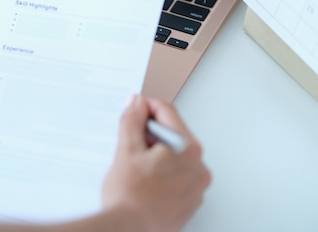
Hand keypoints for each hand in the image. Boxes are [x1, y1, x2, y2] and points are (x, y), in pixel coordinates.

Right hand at [101, 95, 210, 231]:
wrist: (127, 230)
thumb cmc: (129, 197)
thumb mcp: (126, 149)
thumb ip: (132, 120)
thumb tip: (137, 104)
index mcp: (188, 150)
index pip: (168, 114)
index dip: (145, 106)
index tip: (133, 107)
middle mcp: (198, 168)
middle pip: (173, 136)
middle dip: (150, 133)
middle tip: (128, 141)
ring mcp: (195, 188)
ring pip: (174, 157)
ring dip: (155, 154)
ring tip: (134, 166)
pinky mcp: (188, 203)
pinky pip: (176, 177)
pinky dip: (160, 173)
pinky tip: (142, 181)